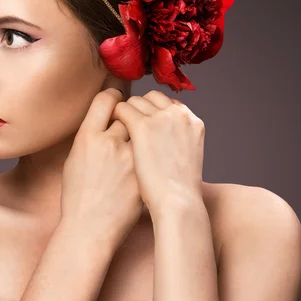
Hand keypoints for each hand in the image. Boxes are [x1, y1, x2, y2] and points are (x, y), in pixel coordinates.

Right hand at [60, 88, 144, 253]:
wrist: (91, 227)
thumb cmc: (79, 195)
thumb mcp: (75, 158)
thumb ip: (91, 134)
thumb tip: (109, 115)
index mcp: (87, 137)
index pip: (106, 99)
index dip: (115, 96)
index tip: (119, 99)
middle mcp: (109, 143)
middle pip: (129, 113)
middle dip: (131, 116)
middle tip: (132, 123)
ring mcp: (130, 158)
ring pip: (145, 132)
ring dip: (144, 134)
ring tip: (140, 144)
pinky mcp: (145, 172)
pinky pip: (154, 150)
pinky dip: (153, 152)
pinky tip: (149, 160)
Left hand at [110, 90, 204, 215]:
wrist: (176, 203)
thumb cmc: (178, 190)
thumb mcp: (186, 157)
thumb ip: (176, 139)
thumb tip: (161, 135)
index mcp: (192, 120)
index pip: (167, 102)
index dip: (152, 113)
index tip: (143, 125)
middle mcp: (178, 113)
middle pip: (151, 97)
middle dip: (138, 109)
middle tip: (126, 126)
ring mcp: (160, 118)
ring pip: (134, 101)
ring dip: (124, 113)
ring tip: (116, 131)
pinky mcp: (142, 126)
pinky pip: (121, 108)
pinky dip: (114, 116)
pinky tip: (108, 131)